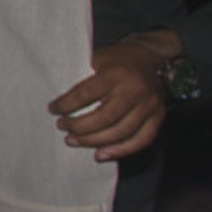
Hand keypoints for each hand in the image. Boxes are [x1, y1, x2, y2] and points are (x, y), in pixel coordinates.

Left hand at [49, 36, 174, 160]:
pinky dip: (120, 151)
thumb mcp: (96, 58)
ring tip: (74, 141)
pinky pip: (141, 140)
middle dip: (78, 127)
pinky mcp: (158, 116)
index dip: (65, 105)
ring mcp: (150, 105)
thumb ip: (80, 77)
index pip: (85, 95)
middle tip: (62, 127)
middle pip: (104, 118)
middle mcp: (135, 90)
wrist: (148, 57)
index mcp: (116, 74)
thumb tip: (58, 102)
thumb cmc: (117, 60)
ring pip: (120, 132)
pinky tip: (100, 154)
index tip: (53, 110)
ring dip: (94, 142)